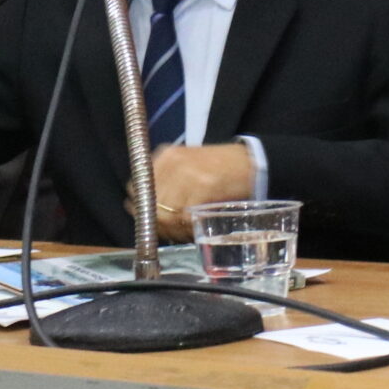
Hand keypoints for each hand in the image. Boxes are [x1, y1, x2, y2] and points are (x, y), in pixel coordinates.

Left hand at [132, 142, 256, 242]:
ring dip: (173, 229)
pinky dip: (188, 228)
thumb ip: (165, 183)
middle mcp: (173, 161)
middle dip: (158, 224)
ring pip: (166, 213)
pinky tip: (194, 229)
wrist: (250, 162)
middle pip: (151, 204)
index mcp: (166, 155)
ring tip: (182, 232)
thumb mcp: (187, 166)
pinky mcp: (204, 185)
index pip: (137, 187)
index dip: (140, 209)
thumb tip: (142, 210)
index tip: (148, 220)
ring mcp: (188, 172)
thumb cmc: (218, 168)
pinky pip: (186, 216)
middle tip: (169, 233)